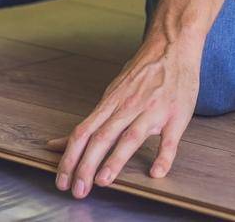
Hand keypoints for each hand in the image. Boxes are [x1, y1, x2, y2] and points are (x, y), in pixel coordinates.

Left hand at [45, 33, 200, 196]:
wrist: (172, 45)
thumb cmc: (142, 71)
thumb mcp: (112, 91)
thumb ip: (92, 120)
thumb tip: (59, 143)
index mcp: (111, 103)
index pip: (83, 132)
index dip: (70, 157)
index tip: (61, 179)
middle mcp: (128, 107)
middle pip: (101, 137)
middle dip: (86, 165)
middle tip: (77, 190)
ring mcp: (152, 111)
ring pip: (130, 137)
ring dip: (115, 160)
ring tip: (103, 181)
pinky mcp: (176, 116)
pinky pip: (169, 140)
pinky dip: (163, 156)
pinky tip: (156, 172)